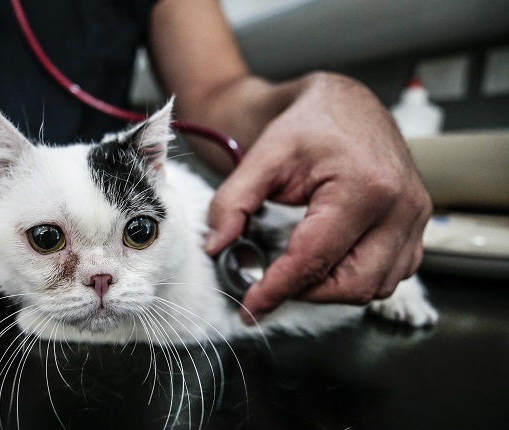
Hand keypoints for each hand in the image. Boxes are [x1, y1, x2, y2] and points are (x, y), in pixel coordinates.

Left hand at [205, 72, 431, 321]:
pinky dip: (358, 278)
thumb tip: (216, 246)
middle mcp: (401, 205)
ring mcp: (416, 215)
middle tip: (270, 286)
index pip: (315, 260)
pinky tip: (329, 262)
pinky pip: (393, 273)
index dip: (277, 289)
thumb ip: (234, 202)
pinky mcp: (418, 222)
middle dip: (307, 293)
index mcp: (364, 187)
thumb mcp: (263, 156)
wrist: (344, 102)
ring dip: (333, 289)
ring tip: (297, 270)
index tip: (250, 307)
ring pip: (376, 287)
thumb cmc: (309, 123)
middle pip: (353, 284)